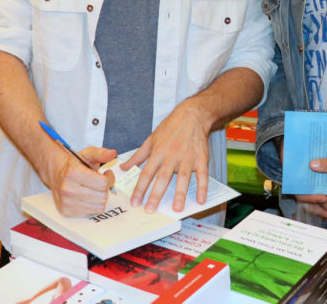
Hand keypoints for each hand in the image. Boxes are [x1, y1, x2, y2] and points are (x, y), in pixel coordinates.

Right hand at [44, 146, 115, 216]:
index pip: (103, 183)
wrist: (55, 173)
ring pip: (98, 207)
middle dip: (105, 189)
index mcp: (73, 173)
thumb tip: (112, 153)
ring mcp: (66, 202)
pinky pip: (90, 214)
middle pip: (102, 196)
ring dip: (99, 198)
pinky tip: (88, 197)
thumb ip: (101, 153)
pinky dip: (92, 206)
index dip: (109, 178)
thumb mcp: (87, 154)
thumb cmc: (73, 165)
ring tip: (94, 189)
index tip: (107, 175)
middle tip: (101, 182)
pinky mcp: (66, 212)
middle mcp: (67, 189)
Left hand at [121, 98, 210, 213]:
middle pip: (162, 178)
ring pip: (182, 178)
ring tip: (176, 209)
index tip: (135, 203)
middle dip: (156, 195)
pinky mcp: (201, 159)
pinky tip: (200, 200)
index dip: (140, 189)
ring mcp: (187, 158)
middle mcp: (172, 156)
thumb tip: (123, 168)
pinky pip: (202, 175)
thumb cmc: (170, 127)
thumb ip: (138, 156)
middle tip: (150, 210)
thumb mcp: (151, 139)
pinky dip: (202, 187)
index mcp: (158, 152)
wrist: (192, 115)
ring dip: (180, 194)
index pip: (146, 173)